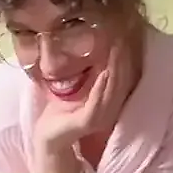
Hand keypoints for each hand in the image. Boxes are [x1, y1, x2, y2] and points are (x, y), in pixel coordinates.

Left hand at [33, 36, 133, 155]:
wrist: (48, 136)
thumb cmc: (61, 112)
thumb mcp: (78, 88)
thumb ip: (88, 75)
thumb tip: (95, 48)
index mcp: (107, 101)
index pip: (121, 78)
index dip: (123, 58)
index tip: (123, 36)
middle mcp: (108, 109)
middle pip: (120, 81)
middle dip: (123, 60)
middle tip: (124, 37)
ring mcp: (100, 116)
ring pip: (113, 90)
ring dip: (116, 69)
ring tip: (118, 50)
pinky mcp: (88, 122)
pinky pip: (98, 103)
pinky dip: (102, 87)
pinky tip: (105, 72)